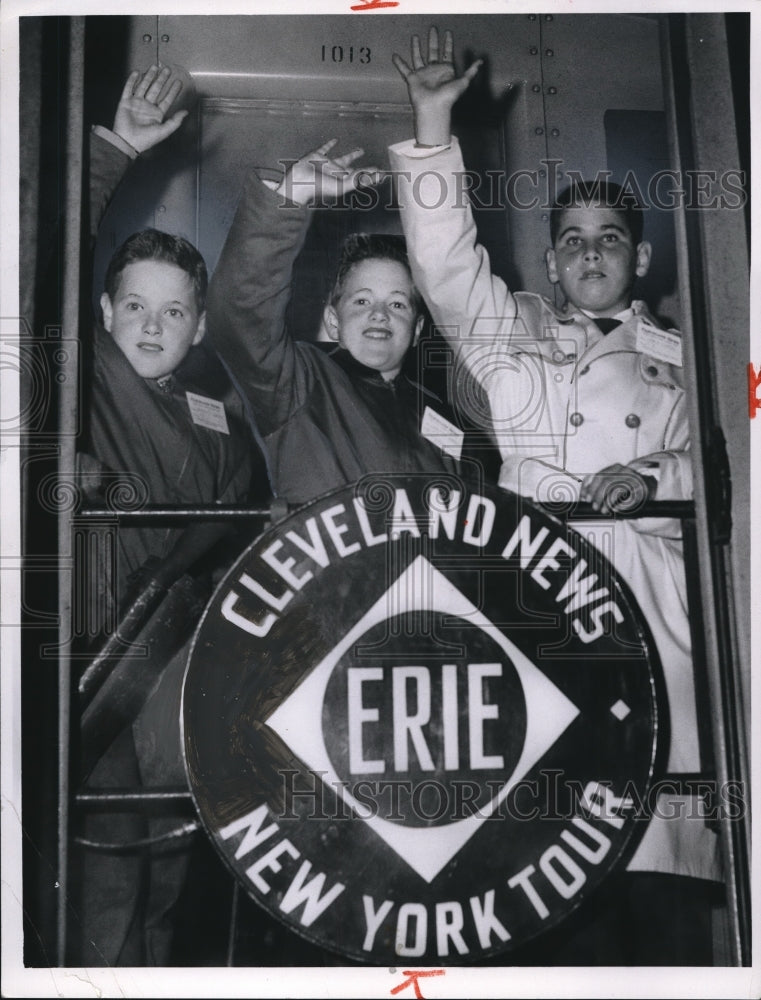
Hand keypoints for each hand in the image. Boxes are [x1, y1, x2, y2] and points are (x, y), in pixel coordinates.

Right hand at [112, 65, 187, 153]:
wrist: (128, 141)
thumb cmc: (146, 139)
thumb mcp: (164, 131)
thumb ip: (175, 121)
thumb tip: (186, 112)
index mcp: (156, 114)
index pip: (167, 99)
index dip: (173, 91)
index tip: (179, 82)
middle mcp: (147, 107)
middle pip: (156, 89)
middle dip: (161, 79)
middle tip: (167, 69)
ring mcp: (136, 103)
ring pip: (144, 86)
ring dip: (149, 76)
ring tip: (154, 67)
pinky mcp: (125, 102)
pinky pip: (128, 88)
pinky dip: (132, 80)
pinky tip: (137, 73)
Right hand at [277, 139, 383, 206]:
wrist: (299, 181)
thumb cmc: (319, 187)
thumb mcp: (342, 185)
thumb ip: (357, 180)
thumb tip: (372, 175)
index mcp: (343, 180)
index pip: (361, 177)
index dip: (372, 176)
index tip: (382, 174)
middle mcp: (338, 173)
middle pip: (356, 170)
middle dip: (365, 168)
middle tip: (375, 167)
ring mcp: (327, 164)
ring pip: (343, 158)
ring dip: (352, 155)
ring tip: (361, 150)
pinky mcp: (316, 155)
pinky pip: (325, 148)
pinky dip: (330, 144)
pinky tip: (335, 140)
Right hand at [392, 27, 481, 145]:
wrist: (433, 108)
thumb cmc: (449, 97)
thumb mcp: (463, 82)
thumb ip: (471, 71)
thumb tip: (481, 61)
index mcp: (446, 70)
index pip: (447, 53)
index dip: (448, 43)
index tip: (448, 33)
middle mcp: (434, 71)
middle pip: (433, 51)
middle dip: (433, 40)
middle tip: (433, 29)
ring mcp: (423, 74)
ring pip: (418, 57)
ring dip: (417, 47)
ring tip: (416, 37)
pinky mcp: (412, 79)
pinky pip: (404, 69)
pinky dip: (399, 63)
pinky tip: (395, 55)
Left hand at [581, 464, 656, 514]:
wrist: (646, 487)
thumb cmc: (625, 486)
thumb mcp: (611, 483)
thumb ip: (597, 486)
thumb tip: (583, 496)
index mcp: (614, 468)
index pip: (597, 476)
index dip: (589, 488)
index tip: (584, 498)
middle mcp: (623, 470)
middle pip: (606, 481)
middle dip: (597, 495)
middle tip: (594, 506)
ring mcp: (633, 478)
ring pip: (616, 488)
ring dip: (607, 502)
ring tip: (603, 510)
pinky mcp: (640, 488)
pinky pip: (628, 497)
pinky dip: (619, 504)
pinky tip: (615, 509)